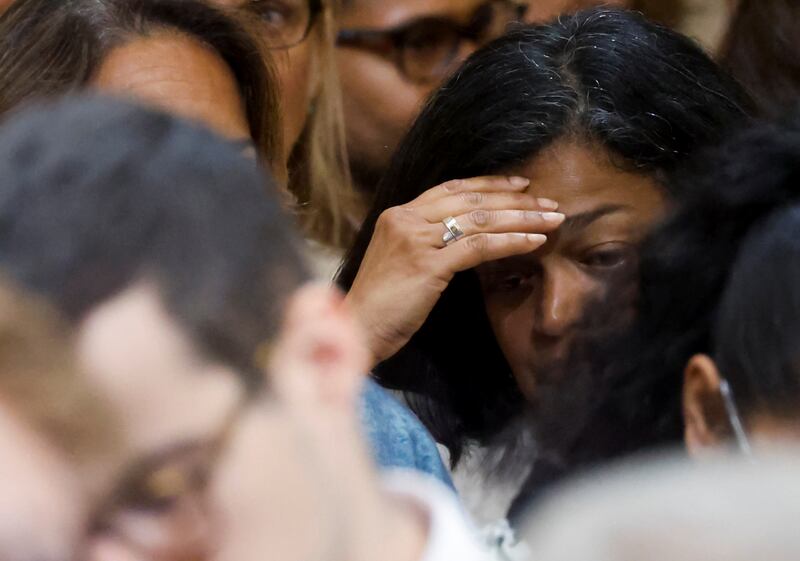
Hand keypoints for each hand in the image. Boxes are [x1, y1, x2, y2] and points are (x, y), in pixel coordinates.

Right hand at [346, 176, 563, 365]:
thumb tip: (462, 239)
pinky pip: (479, 247)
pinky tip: (535, 241)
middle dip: (514, 199)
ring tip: (553, 218)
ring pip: (480, 219)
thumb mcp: (400, 262)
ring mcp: (415, 240)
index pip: (451, 189)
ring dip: (522, 217)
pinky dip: (511, 241)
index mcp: (397, 214)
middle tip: (548, 201)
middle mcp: (405, 219)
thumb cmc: (381, 304)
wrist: (358, 329)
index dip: (489, 183)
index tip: (519, 184)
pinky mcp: (427, 265)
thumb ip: (424, 243)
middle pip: (471, 199)